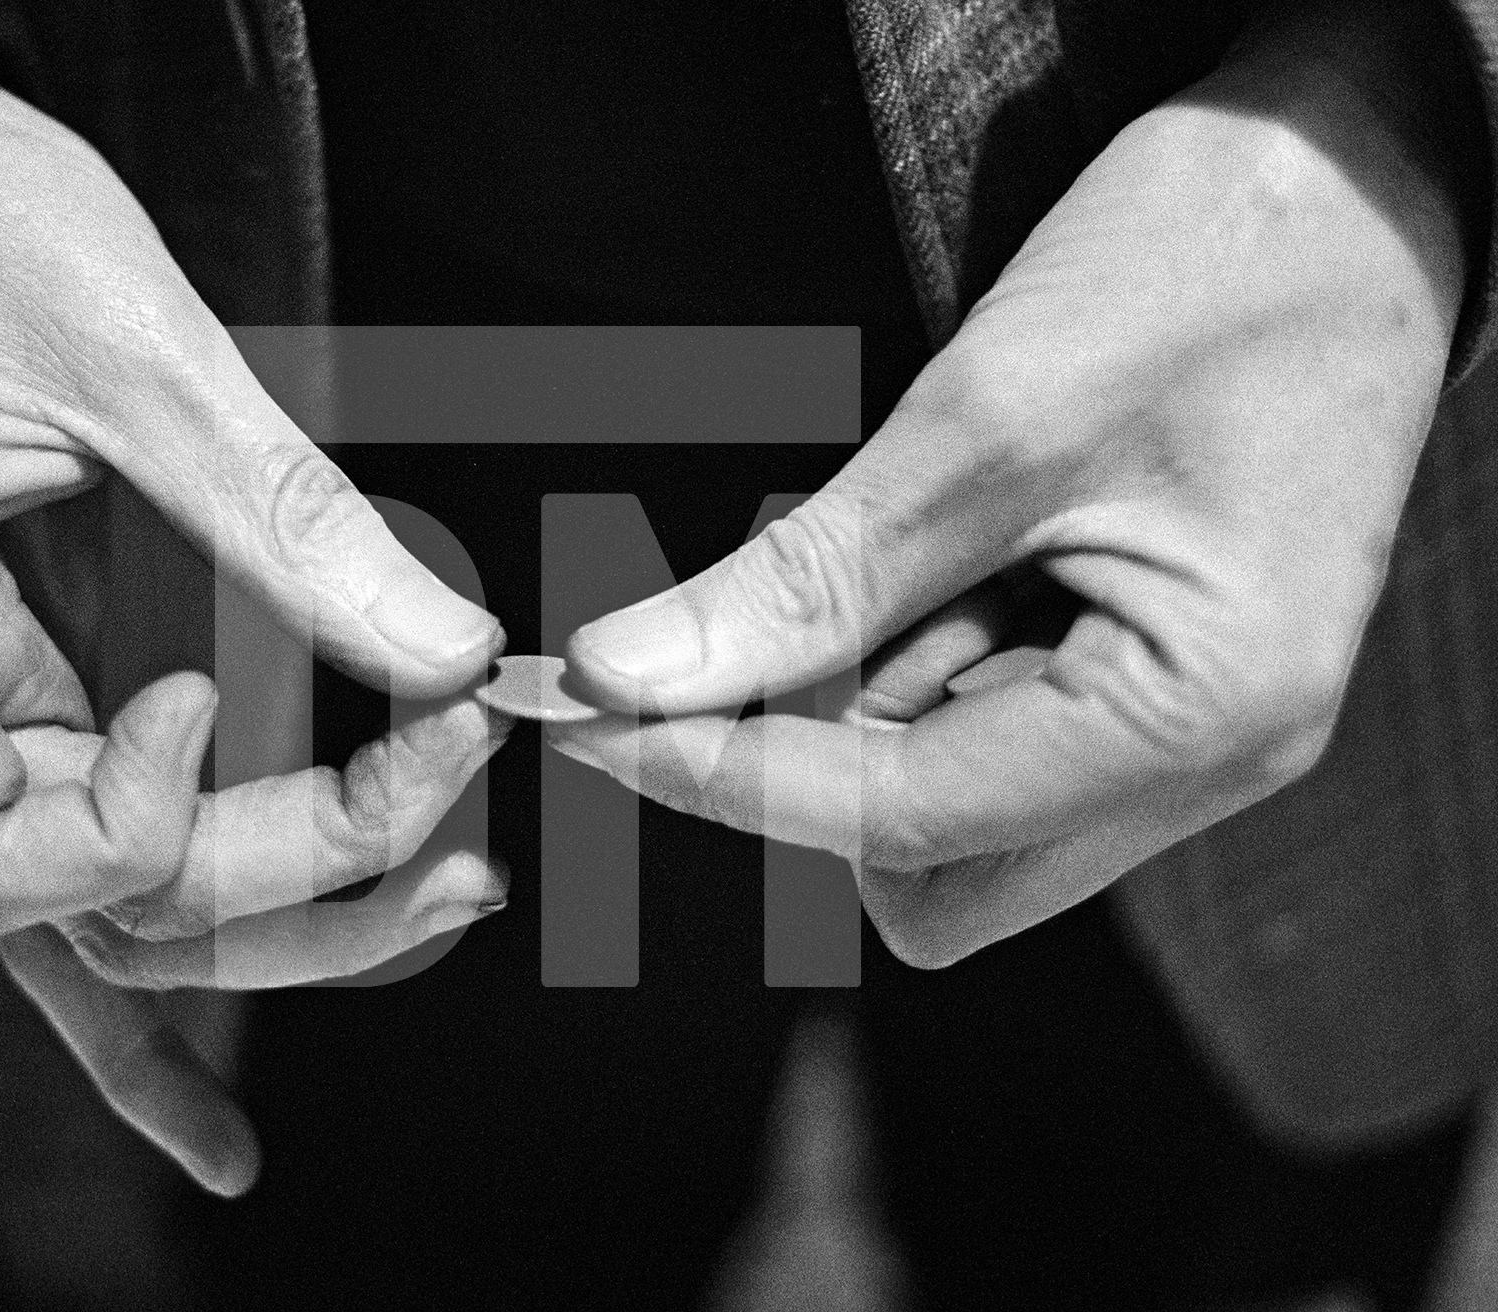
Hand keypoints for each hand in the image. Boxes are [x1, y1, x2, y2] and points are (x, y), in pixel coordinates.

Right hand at [0, 14, 505, 1187]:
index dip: (122, 826)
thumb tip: (455, 651)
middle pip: (88, 907)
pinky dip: (162, 1019)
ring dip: (282, 937)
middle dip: (285, 867)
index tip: (219, 689)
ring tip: (453, 895)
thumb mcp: (127, 339)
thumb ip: (284, 515)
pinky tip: (222, 1143)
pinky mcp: (42, 701)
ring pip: (115, 923)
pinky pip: (98, 888)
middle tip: (454, 783)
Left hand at [550, 0, 1474, 966]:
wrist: (1360, 179)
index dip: (722, 775)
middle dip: (810, 758)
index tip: (586, 716)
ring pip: (949, 803)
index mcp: (1199, 717)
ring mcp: (1185, 725)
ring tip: (890, 526)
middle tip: (757, 613)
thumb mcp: (989, 420)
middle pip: (931, 865)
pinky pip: (988, 724)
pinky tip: (924, 541)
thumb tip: (627, 679)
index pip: (900, 819)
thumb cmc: (1217, 262)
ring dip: (863, 694)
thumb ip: (806, 582)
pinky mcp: (1150, 672)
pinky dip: (912, 655)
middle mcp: (1208, 760)